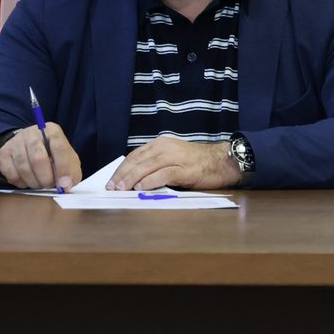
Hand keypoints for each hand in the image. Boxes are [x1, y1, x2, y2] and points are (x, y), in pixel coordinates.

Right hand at [0, 122, 81, 189]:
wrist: (27, 148)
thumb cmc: (52, 156)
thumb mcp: (68, 159)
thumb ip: (71, 171)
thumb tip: (65, 185)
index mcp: (52, 131)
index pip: (58, 147)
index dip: (62, 168)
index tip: (64, 184)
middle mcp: (32, 133)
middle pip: (38, 158)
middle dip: (46, 179)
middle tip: (49, 186)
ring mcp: (16, 142)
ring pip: (24, 168)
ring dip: (34, 182)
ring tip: (39, 184)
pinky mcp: (4, 153)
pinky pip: (12, 174)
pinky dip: (22, 183)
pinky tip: (28, 181)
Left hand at [107, 136, 238, 191]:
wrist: (222, 160)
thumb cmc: (197, 162)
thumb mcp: (172, 158)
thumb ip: (155, 164)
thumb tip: (135, 179)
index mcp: (161, 144)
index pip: (135, 156)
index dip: (121, 168)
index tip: (111, 180)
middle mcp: (165, 147)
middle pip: (138, 161)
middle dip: (122, 175)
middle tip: (111, 187)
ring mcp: (175, 157)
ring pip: (147, 167)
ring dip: (131, 179)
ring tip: (121, 189)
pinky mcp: (185, 169)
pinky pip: (164, 174)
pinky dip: (150, 181)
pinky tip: (141, 187)